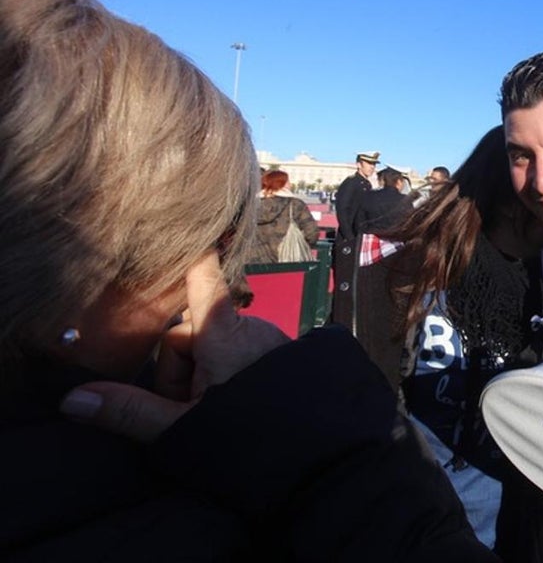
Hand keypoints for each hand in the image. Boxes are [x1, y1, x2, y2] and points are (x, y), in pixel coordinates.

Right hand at [59, 253, 288, 441]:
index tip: (192, 232)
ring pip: (216, 346)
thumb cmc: (247, 441)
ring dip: (203, 374)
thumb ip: (129, 410)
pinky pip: (242, 356)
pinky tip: (235, 408)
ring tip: (215, 413)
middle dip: (179, 366)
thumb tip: (74, 399)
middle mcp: (250, 329)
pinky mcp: (283, 360)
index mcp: (224, 335)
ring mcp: (270, 343)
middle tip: (188, 407)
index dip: (192, 258)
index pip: (202, 282)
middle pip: (191, 330)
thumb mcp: (181, 428)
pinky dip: (229, 375)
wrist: (319, 459)